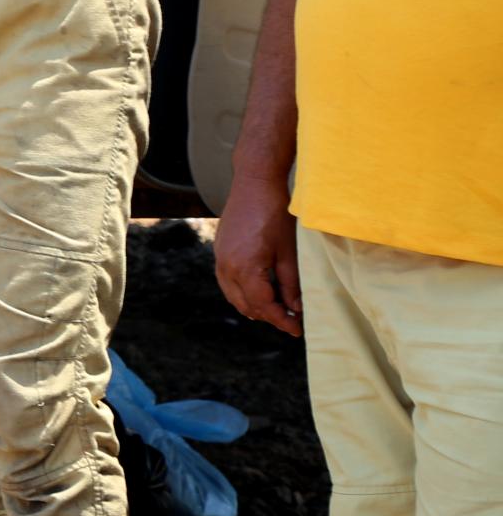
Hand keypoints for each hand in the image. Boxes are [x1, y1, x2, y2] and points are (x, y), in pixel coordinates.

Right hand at [213, 175, 302, 336]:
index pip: (263, 306)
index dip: (281, 321)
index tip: (296, 330)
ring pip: (233, 296)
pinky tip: (258, 291)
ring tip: (276, 309)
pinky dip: (242, 293)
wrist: (254, 184)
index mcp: (245, 268)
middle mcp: (227, 267)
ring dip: (253, 306)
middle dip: (267, 316)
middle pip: (245, 305)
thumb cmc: (275, 214)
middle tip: (290, 321)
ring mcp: (219, 259)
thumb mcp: (289, 252)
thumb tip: (296, 309)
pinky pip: (228, 283)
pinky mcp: (219, 252)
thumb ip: (291, 284)